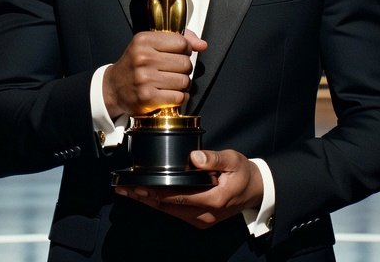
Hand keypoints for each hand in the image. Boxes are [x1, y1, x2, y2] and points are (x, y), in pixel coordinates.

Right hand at [103, 30, 206, 118]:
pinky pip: (179, 97)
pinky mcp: (148, 97)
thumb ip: (177, 40)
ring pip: (184, 81)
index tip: (178, 54)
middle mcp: (143, 58)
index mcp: (144, 40)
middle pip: (185, 63)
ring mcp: (145, 78)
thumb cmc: (135, 64)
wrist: (113, 88)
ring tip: (170, 83)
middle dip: (184, 69)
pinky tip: (170, 94)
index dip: (185, 50)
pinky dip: (179, 97)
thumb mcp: (150, 45)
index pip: (181, 43)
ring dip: (182, 84)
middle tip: (173, 71)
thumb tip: (202, 45)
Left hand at [114, 149, 263, 228]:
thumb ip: (214, 159)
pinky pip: (174, 212)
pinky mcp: (198, 220)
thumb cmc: (243, 173)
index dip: (156, 191)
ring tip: (129, 191)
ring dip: (148, 202)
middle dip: (144, 197)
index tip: (138, 184)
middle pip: (168, 207)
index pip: (178, 196)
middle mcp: (205, 215)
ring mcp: (201, 220)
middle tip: (124, 188)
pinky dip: (158, 204)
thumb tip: (194, 158)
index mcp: (214, 199)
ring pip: (169, 212)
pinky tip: (146, 196)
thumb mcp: (233, 159)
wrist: (255, 191)